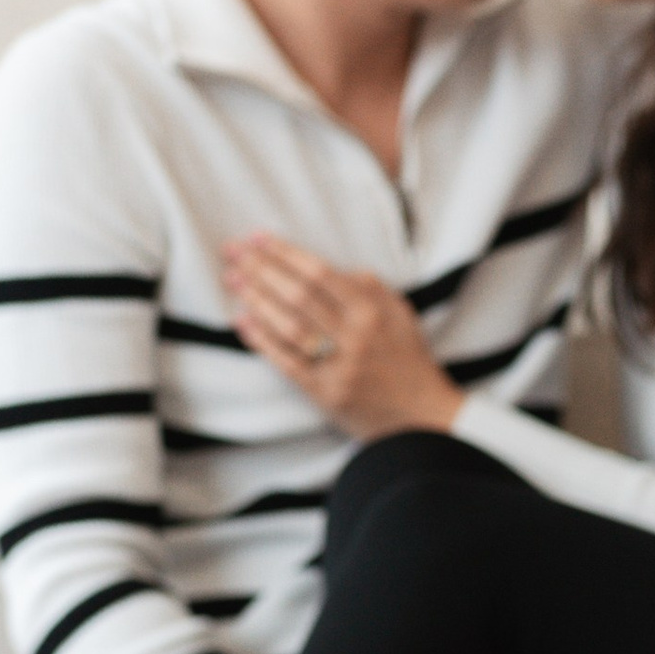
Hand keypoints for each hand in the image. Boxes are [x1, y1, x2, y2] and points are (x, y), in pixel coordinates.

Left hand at [221, 231, 463, 437]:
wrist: (422, 415)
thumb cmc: (408, 360)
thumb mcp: (400, 313)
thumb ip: (368, 287)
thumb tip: (330, 269)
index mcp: (372, 311)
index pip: (319, 274)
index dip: (285, 253)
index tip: (258, 238)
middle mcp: (355, 336)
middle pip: (298, 295)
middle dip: (261, 269)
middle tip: (233, 252)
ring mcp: (339, 366)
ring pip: (289, 326)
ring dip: (257, 300)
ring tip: (232, 279)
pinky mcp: (325, 393)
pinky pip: (287, 362)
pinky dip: (262, 340)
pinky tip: (242, 321)